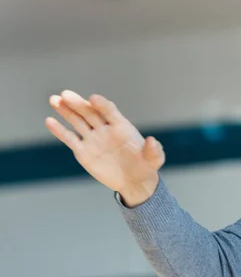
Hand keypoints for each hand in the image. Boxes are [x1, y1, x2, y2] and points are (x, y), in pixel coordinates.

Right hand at [45, 90, 163, 204]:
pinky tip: (50, 121)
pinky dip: (60, 131)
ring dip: (65, 111)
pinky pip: (70, 139)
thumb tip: (152, 141)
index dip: (102, 104)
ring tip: (54, 100)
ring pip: (77, 121)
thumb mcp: (155, 159)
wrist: (134, 181)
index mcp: (122, 126)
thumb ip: (154, 150)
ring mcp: (93, 139)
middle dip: (78, 103)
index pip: (110, 111)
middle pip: (90, 113)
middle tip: (65, 95)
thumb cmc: (146, 166)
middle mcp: (105, 129)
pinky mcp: (83, 151)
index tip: (93, 98)